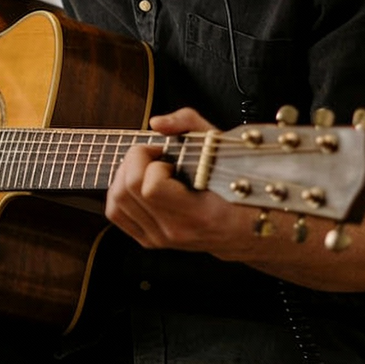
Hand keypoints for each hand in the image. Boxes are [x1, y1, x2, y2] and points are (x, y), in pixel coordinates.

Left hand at [104, 107, 249, 255]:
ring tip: (148, 168)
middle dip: (135, 161)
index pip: (151, 188)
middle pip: (127, 190)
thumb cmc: (238, 186)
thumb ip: (190, 125)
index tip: (167, 155)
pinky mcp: (150, 240)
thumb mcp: (222, 147)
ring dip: (126, 174)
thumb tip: (157, 123)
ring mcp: (161, 239)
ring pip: (116, 202)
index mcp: (199, 214)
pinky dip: (120, 191)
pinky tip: (138, 181)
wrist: (247, 230)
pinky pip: (116, 213)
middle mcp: (176, 231)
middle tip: (155, 156)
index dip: (153, 163)